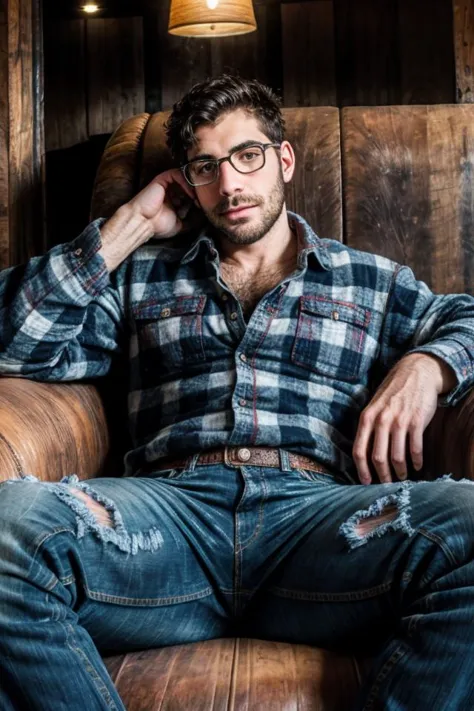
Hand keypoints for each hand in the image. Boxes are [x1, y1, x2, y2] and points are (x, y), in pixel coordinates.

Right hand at [123, 169, 198, 239]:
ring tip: (198, 197)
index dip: (198, 199)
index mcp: (174, 201)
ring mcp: (167, 185)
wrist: (144, 222)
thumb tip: (201, 220)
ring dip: (193, 187)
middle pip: (189, 185)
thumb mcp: (179, 225)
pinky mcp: (162, 179)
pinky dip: (186, 182)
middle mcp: (171, 191)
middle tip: (204, 201)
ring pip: (184, 178)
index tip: (204, 207)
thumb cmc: (158, 225)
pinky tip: (190, 193)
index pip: (190, 195)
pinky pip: (177, 174)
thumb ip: (189, 221)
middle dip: (198, 192)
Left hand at [352, 353, 454, 483]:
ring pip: (397, 456)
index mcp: (366, 418)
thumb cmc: (393, 392)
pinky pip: (415, 448)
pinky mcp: (416, 421)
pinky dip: (416, 461)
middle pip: (378, 458)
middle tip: (387, 484)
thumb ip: (369, 427)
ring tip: (403, 477)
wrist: (415, 372)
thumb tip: (363, 454)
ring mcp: (399, 420)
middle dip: (382, 476)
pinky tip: (417, 466)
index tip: (366, 483)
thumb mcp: (374, 406)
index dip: (361, 470)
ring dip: (400, 471)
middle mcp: (381, 420)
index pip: (359, 450)